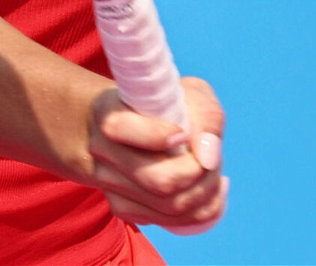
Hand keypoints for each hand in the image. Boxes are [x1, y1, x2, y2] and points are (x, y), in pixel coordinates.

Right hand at [87, 77, 226, 231]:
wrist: (128, 123)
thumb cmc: (163, 106)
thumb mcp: (188, 93)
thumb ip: (205, 116)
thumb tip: (210, 157)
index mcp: (110, 113)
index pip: (122, 130)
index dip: (159, 136)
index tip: (183, 133)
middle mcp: (102, 151)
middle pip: (158, 181)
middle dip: (200, 175)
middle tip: (212, 161)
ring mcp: (109, 184)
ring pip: (168, 208)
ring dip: (205, 194)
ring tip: (213, 174)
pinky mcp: (122, 208)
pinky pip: (167, 222)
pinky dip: (200, 212)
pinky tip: (207, 191)